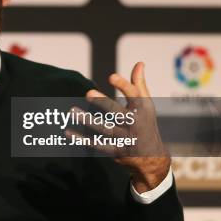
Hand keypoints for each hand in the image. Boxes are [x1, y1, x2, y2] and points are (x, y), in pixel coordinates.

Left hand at [66, 62, 170, 192]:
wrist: (152, 157)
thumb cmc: (145, 123)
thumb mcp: (146, 105)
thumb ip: (139, 84)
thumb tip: (139, 63)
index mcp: (142, 110)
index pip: (134, 95)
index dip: (123, 85)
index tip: (111, 76)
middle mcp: (135, 124)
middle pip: (118, 113)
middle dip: (104, 103)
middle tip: (88, 93)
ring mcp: (126, 139)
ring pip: (105, 129)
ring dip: (88, 121)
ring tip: (72, 111)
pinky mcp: (116, 151)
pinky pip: (98, 145)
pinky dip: (82, 140)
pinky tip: (68, 132)